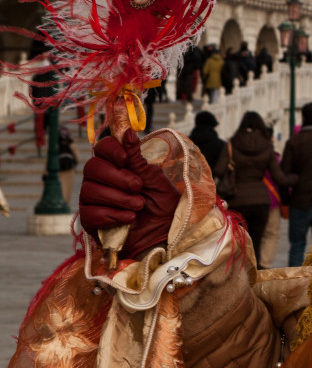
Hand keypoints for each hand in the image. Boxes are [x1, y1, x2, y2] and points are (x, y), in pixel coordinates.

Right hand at [78, 130, 180, 256]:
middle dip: (117, 177)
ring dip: (118, 198)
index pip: (101, 148)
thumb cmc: (162, 206)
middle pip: (91, 167)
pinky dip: (112, 215)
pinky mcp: (90, 222)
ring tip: (138, 205)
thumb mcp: (154, 179)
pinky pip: (90, 213)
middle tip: (137, 187)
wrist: (165, 236)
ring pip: (89, 190)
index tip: (125, 159)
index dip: (110, 150)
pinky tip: (128, 219)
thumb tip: (127, 131)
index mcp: (116, 166)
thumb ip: (137, 159)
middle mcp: (100, 181)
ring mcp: (92, 201)